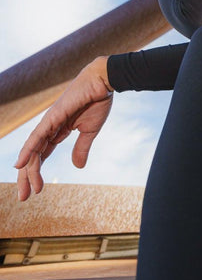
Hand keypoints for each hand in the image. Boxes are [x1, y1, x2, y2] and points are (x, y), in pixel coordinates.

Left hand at [14, 57, 113, 200]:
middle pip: (33, 156)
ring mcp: (49, 122)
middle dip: (27, 177)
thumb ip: (81, 148)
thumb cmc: (97, 102)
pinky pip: (37, 136)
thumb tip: (77, 167)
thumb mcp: (90, 131)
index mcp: (57, 131)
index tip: (36, 191)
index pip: (41, 155)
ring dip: (27, 170)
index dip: (36, 173)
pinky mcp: (53, 116)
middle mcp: (49, 128)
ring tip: (25, 189)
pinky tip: (20, 164)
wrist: (103, 81)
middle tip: (23, 197)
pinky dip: (28, 150)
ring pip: (33, 150)